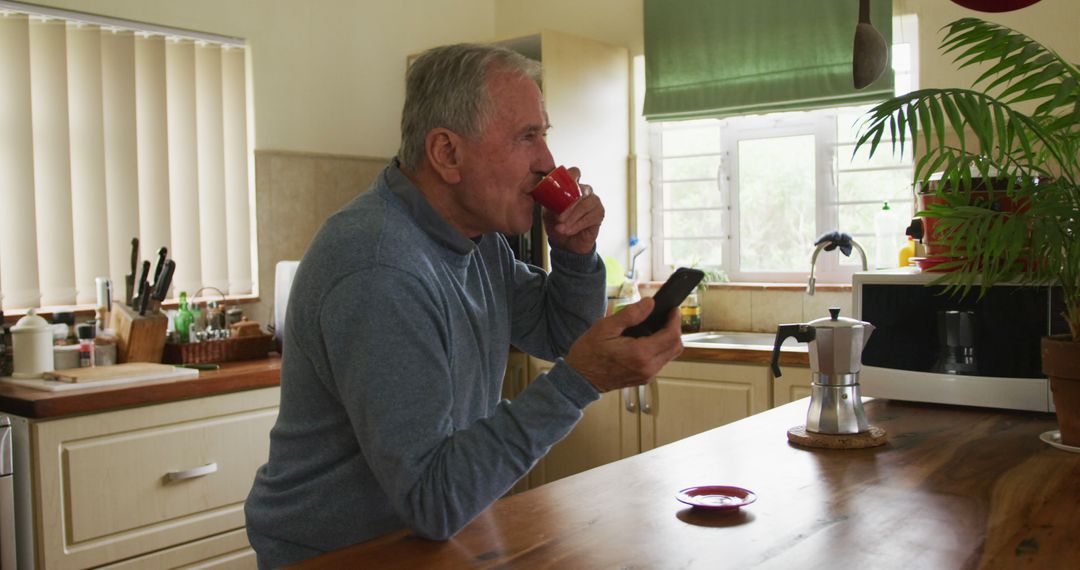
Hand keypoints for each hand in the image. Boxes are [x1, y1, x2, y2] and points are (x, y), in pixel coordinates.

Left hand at [543, 167, 603, 254]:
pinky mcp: (599, 213)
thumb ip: (549, 201)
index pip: (574, 173)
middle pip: (579, 190)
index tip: (558, 190)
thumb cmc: (557, 224)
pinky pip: (589, 217)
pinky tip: (569, 231)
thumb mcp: (548, 211)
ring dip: (571, 219)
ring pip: (584, 205)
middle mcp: (585, 190)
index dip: (568, 178)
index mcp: (572, 185)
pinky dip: (577, 225)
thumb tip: (547, 197)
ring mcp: (594, 201)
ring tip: (561, 228)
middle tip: (558, 218)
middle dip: (567, 206)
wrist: (565, 243)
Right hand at [564, 298, 683, 392]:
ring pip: (670, 355)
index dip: (675, 320)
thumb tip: (649, 304)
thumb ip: (630, 315)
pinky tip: (648, 340)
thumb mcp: (605, 327)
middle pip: (676, 347)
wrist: (579, 379)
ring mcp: (646, 375)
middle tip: (666, 316)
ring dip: (668, 340)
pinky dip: (660, 349)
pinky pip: (660, 362)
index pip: (671, 336)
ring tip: (656, 326)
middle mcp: (648, 367)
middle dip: (675, 329)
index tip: (672, 310)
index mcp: (640, 353)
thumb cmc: (588, 353)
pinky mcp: (643, 379)